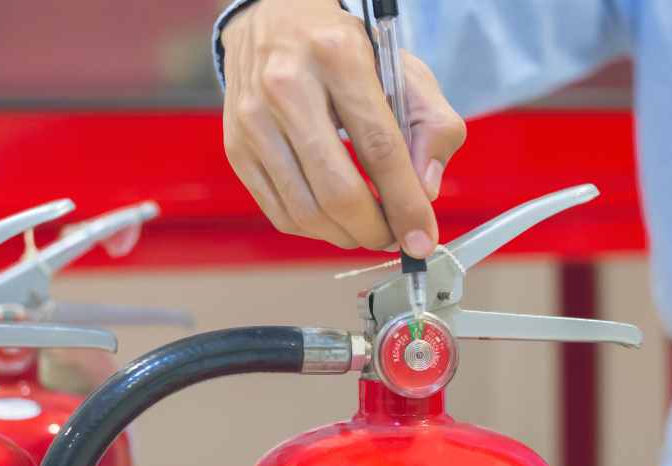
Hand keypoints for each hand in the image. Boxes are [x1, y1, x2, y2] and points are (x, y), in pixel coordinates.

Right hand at [221, 0, 465, 256]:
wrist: (274, 18)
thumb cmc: (342, 48)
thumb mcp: (404, 69)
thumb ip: (434, 126)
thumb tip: (425, 190)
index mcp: (338, 58)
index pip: (379, 149)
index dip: (405, 203)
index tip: (422, 237)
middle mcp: (287, 87)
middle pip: (337, 190)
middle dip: (375, 230)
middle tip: (395, 237)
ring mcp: (254, 120)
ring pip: (305, 210)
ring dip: (346, 236)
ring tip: (369, 229)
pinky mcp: (236, 146)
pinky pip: (279, 211)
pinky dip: (315, 229)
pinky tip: (335, 219)